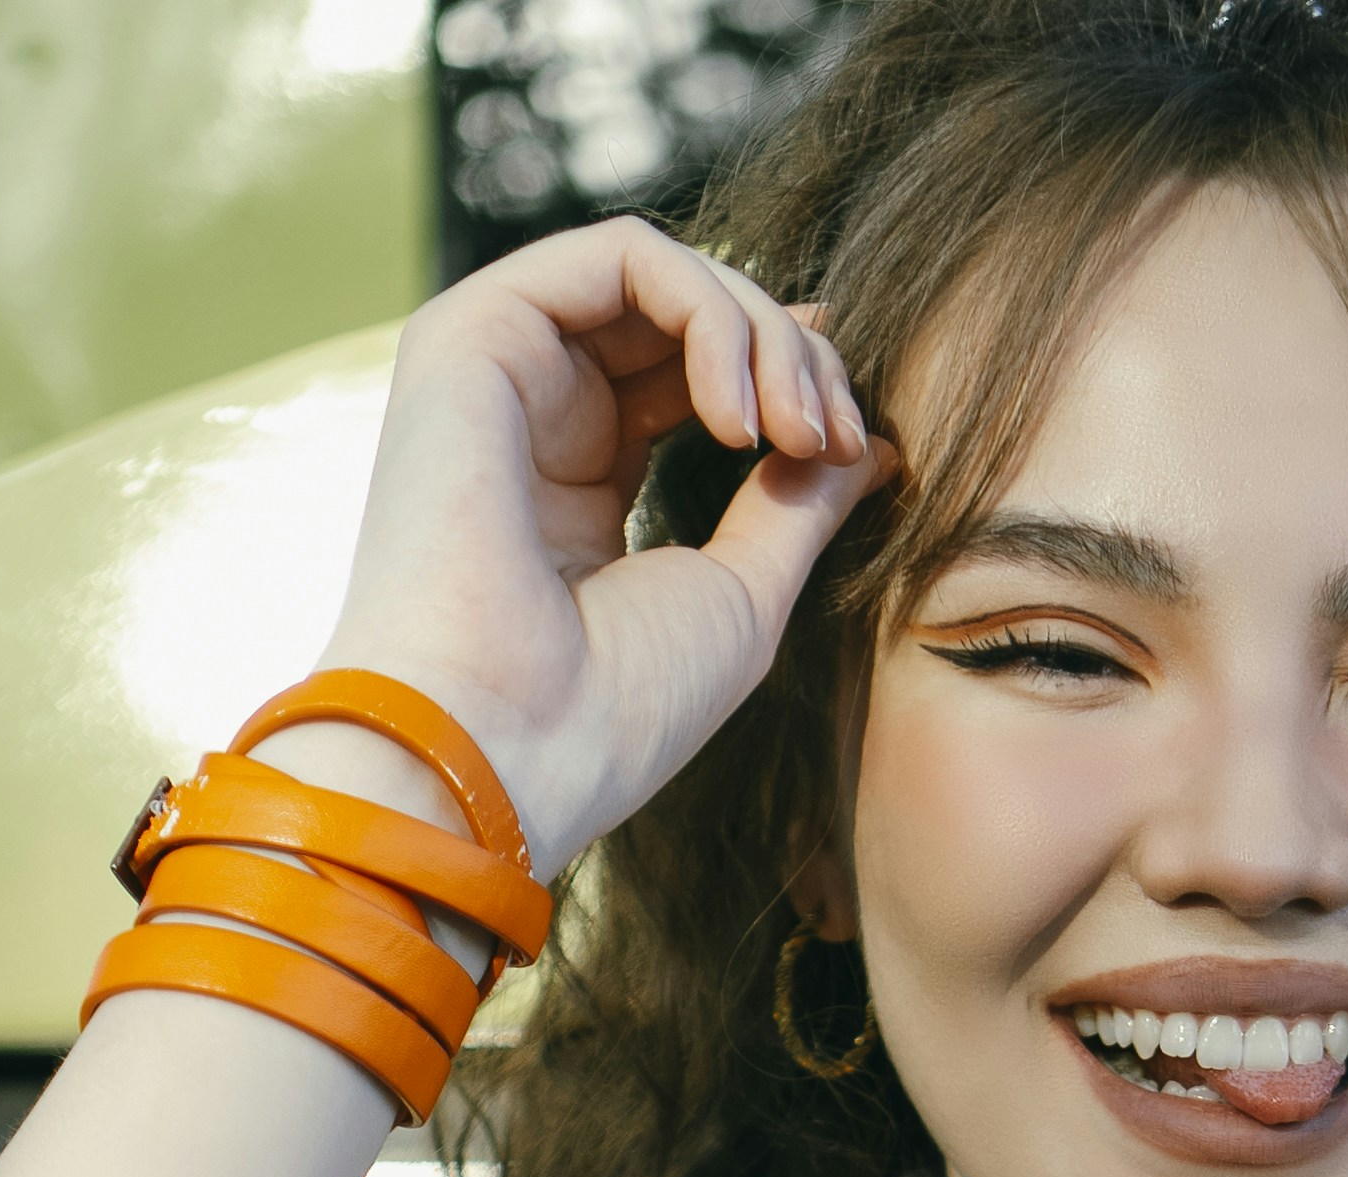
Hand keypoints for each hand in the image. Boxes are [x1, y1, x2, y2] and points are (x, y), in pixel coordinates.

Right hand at [308, 219, 892, 878]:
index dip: (793, 382)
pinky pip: (623, 255)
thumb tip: (873, 442)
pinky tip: (737, 411)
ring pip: (664, 275)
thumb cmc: (616, 708)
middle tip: (838, 440)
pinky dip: (710, 311)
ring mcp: (502, 371)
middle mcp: (536, 419)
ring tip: (800, 430)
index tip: (857, 446)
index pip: (699, 379)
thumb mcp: (744, 597)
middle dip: (795, 358)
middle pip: (689, 319)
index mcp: (583, 488)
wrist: (505, 750)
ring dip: (763, 332)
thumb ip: (799, 505)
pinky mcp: (474, 333)